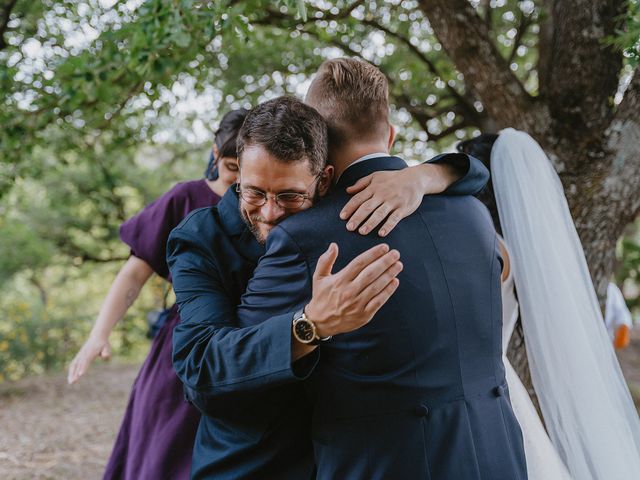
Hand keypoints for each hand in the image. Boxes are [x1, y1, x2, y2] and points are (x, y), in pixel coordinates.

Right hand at [67, 335, 111, 383]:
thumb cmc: (103, 344)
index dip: (83, 368)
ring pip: (74, 365)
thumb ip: (106, 352)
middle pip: (78, 365)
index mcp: (90, 352)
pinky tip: (70, 378)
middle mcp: (83, 354)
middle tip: (73, 382)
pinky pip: (73, 364)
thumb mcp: (107, 347)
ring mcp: (80, 355)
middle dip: (75, 373)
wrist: (97, 337)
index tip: (80, 375)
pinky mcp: (78, 356)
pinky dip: (71, 371)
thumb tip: (105, 356)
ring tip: (71, 382)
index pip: (86, 361)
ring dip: (71, 373)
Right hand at [304, 243, 401, 337]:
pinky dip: (388, 291)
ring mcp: (357, 304)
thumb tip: (334, 245)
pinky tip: (395, 282)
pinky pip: (379, 301)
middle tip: (395, 254)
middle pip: (370, 273)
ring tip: (398, 265)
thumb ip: (325, 260)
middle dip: (385, 262)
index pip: (359, 263)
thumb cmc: (321, 297)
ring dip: (389, 275)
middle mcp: (349, 291)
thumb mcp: (319, 277)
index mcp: (340, 280)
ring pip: (377, 286)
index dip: (373, 254)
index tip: (384, 247)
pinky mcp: (364, 314)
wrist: (320, 322)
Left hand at [340, 163, 455, 236]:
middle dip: (357, 218)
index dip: (350, 208)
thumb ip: (361, 184)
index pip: (359, 198)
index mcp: (374, 188)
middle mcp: (382, 194)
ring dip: (370, 223)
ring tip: (362, 232)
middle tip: (349, 228)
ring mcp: (393, 201)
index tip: (342, 217)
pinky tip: (381, 234)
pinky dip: (388, 226)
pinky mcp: (403, 208)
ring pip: (380, 213)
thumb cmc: (392, 178)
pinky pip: (395, 218)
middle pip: (367, 207)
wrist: (415, 178)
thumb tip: (347, 190)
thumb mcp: (375, 176)